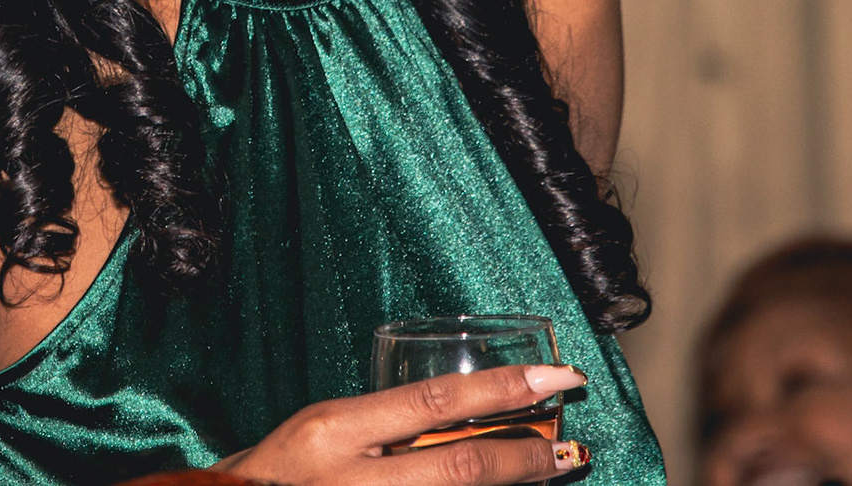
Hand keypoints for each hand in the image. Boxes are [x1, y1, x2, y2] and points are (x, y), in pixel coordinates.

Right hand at [222, 364, 589, 484]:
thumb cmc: (279, 473)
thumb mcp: (327, 429)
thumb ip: (388, 424)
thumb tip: (467, 414)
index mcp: (336, 431)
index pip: (436, 400)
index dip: (505, 388)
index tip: (557, 376)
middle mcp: (352, 480)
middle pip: (461, 467)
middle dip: (528, 457)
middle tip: (572, 446)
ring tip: (553, 471)